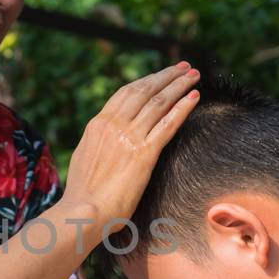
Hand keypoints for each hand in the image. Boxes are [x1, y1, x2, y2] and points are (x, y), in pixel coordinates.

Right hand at [62, 64, 198, 224]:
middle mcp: (114, 125)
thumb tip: (106, 138)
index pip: (126, 93)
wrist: (83, 211)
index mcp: (98, 124)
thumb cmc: (83, 193)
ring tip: (194, 76)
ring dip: (179, 85)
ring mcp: (130, 137)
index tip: (162, 74)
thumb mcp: (85, 157)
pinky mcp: (145, 153)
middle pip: (145, 91)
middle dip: (167, 76)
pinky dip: (183, 107)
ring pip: (159, 102)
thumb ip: (99, 142)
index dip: (148, 81)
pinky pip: (169, 123)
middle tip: (185, 66)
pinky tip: (194, 97)